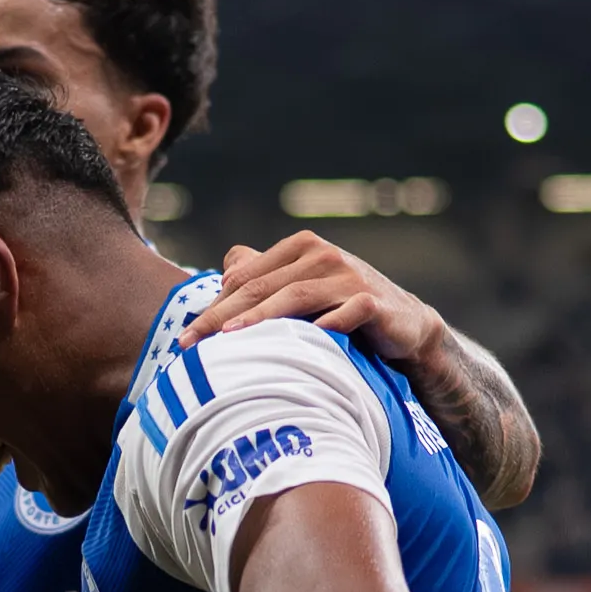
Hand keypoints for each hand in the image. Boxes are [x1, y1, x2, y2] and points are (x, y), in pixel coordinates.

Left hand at [179, 230, 447, 367]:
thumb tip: (225, 272)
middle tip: (190, 343)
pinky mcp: (373, 302)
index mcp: (300, 247)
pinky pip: (343, 315)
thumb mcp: (303, 286)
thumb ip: (266, 275)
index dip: (213, 305)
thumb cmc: (342, 308)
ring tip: (228, 339)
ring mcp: (349, 277)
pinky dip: (321, 328)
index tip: (185, 336)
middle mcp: (322, 255)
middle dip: (221, 316)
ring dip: (259, 319)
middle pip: (261, 287)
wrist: (405, 326)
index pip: (245, 277)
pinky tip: (298, 344)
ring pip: (294, 297)